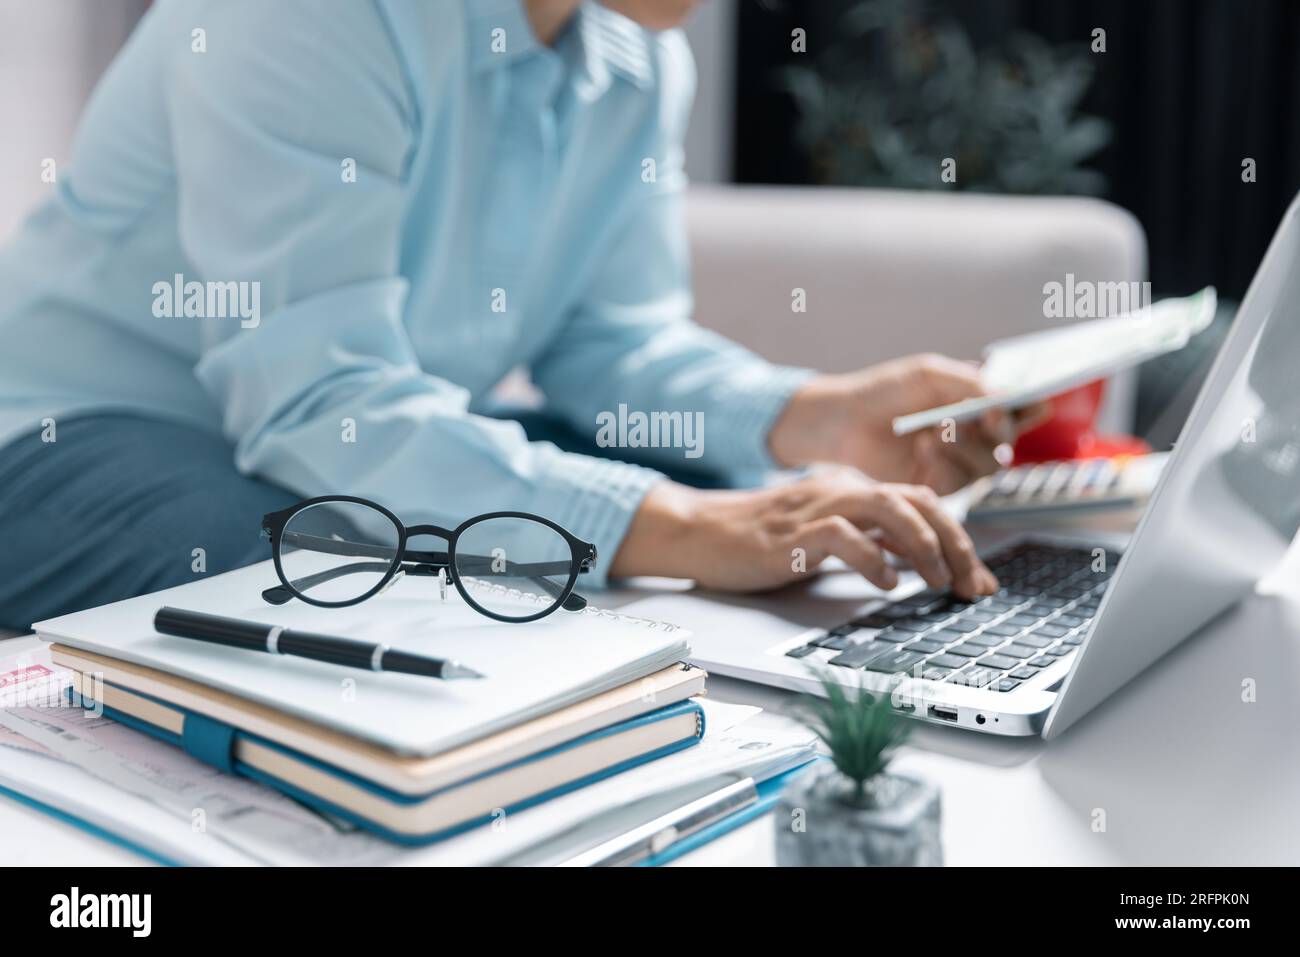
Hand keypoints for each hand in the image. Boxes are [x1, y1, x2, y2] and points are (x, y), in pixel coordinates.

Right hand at [610, 471, 996, 597]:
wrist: (703, 531)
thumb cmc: (765, 539)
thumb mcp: (830, 537)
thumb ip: (875, 541)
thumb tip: (925, 562)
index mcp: (854, 490)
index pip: (923, 503)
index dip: (961, 540)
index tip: (979, 581)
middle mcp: (843, 491)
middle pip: (918, 502)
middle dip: (956, 545)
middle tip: (972, 587)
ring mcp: (818, 508)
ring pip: (889, 508)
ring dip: (924, 546)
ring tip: (937, 581)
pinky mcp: (794, 533)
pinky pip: (843, 535)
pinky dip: (872, 558)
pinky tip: (885, 582)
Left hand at [769, 353, 1049, 494]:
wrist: (845, 418)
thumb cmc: (886, 391)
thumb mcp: (930, 375)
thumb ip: (971, 384)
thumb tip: (1009, 399)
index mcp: (978, 407)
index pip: (1021, 412)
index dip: (1028, 411)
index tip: (1019, 404)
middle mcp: (974, 439)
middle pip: (1006, 444)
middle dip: (993, 431)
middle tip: (974, 418)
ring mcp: (956, 466)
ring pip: (985, 468)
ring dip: (965, 447)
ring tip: (935, 430)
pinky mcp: (934, 488)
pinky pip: (956, 484)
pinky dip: (944, 465)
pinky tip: (922, 447)